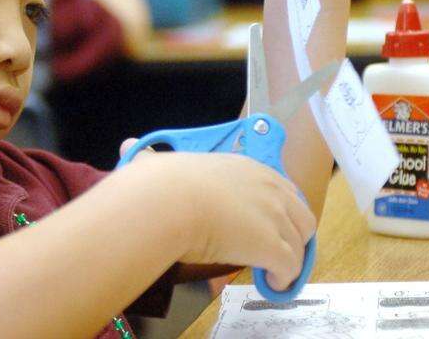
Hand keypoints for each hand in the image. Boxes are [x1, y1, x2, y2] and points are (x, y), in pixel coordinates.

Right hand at [121, 140, 316, 290]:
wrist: (167, 202)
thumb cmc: (162, 183)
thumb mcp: (161, 164)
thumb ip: (153, 160)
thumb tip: (125, 145)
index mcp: (245, 166)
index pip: (280, 188)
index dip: (276, 209)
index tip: (264, 223)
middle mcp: (268, 187)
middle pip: (302, 215)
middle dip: (293, 234)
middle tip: (273, 249)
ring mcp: (274, 216)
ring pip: (299, 243)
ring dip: (287, 259)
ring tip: (269, 272)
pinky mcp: (274, 245)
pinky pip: (290, 267)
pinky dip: (283, 279)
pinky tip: (269, 283)